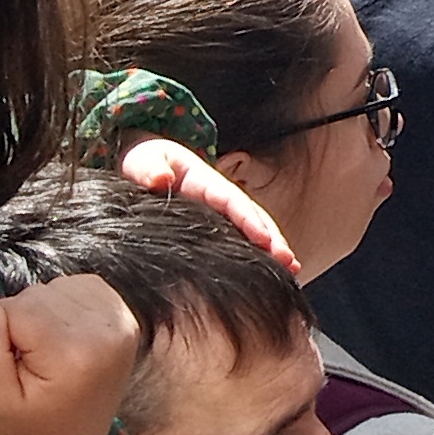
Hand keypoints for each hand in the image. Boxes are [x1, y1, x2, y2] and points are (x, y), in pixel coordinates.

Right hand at [0, 272, 140, 434]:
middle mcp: (106, 330)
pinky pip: (81, 287)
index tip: (4, 364)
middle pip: (38, 295)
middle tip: (23, 363)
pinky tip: (61, 337)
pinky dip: (63, 305)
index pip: (17, 308)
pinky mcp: (125, 318)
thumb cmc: (30, 433)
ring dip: (41, 312)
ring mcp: (122, 321)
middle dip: (19, 322)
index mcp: (74, 354)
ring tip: (43, 352)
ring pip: (57, 288)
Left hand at [116, 136, 301, 270]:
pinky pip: (239, 238)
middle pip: (253, 217)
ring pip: (252, 228)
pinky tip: (269, 274)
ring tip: (291, 271)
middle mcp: (220, 198)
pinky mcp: (214, 226)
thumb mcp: (142, 160)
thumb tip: (161, 180)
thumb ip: (149, 169)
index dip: (249, 220)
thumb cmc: (143, 162)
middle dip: (273, 238)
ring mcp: (219, 213)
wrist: (142, 165)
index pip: (232, 201)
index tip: (265, 239)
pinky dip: (256, 254)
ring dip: (272, 248)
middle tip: (290, 262)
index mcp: (205, 182)